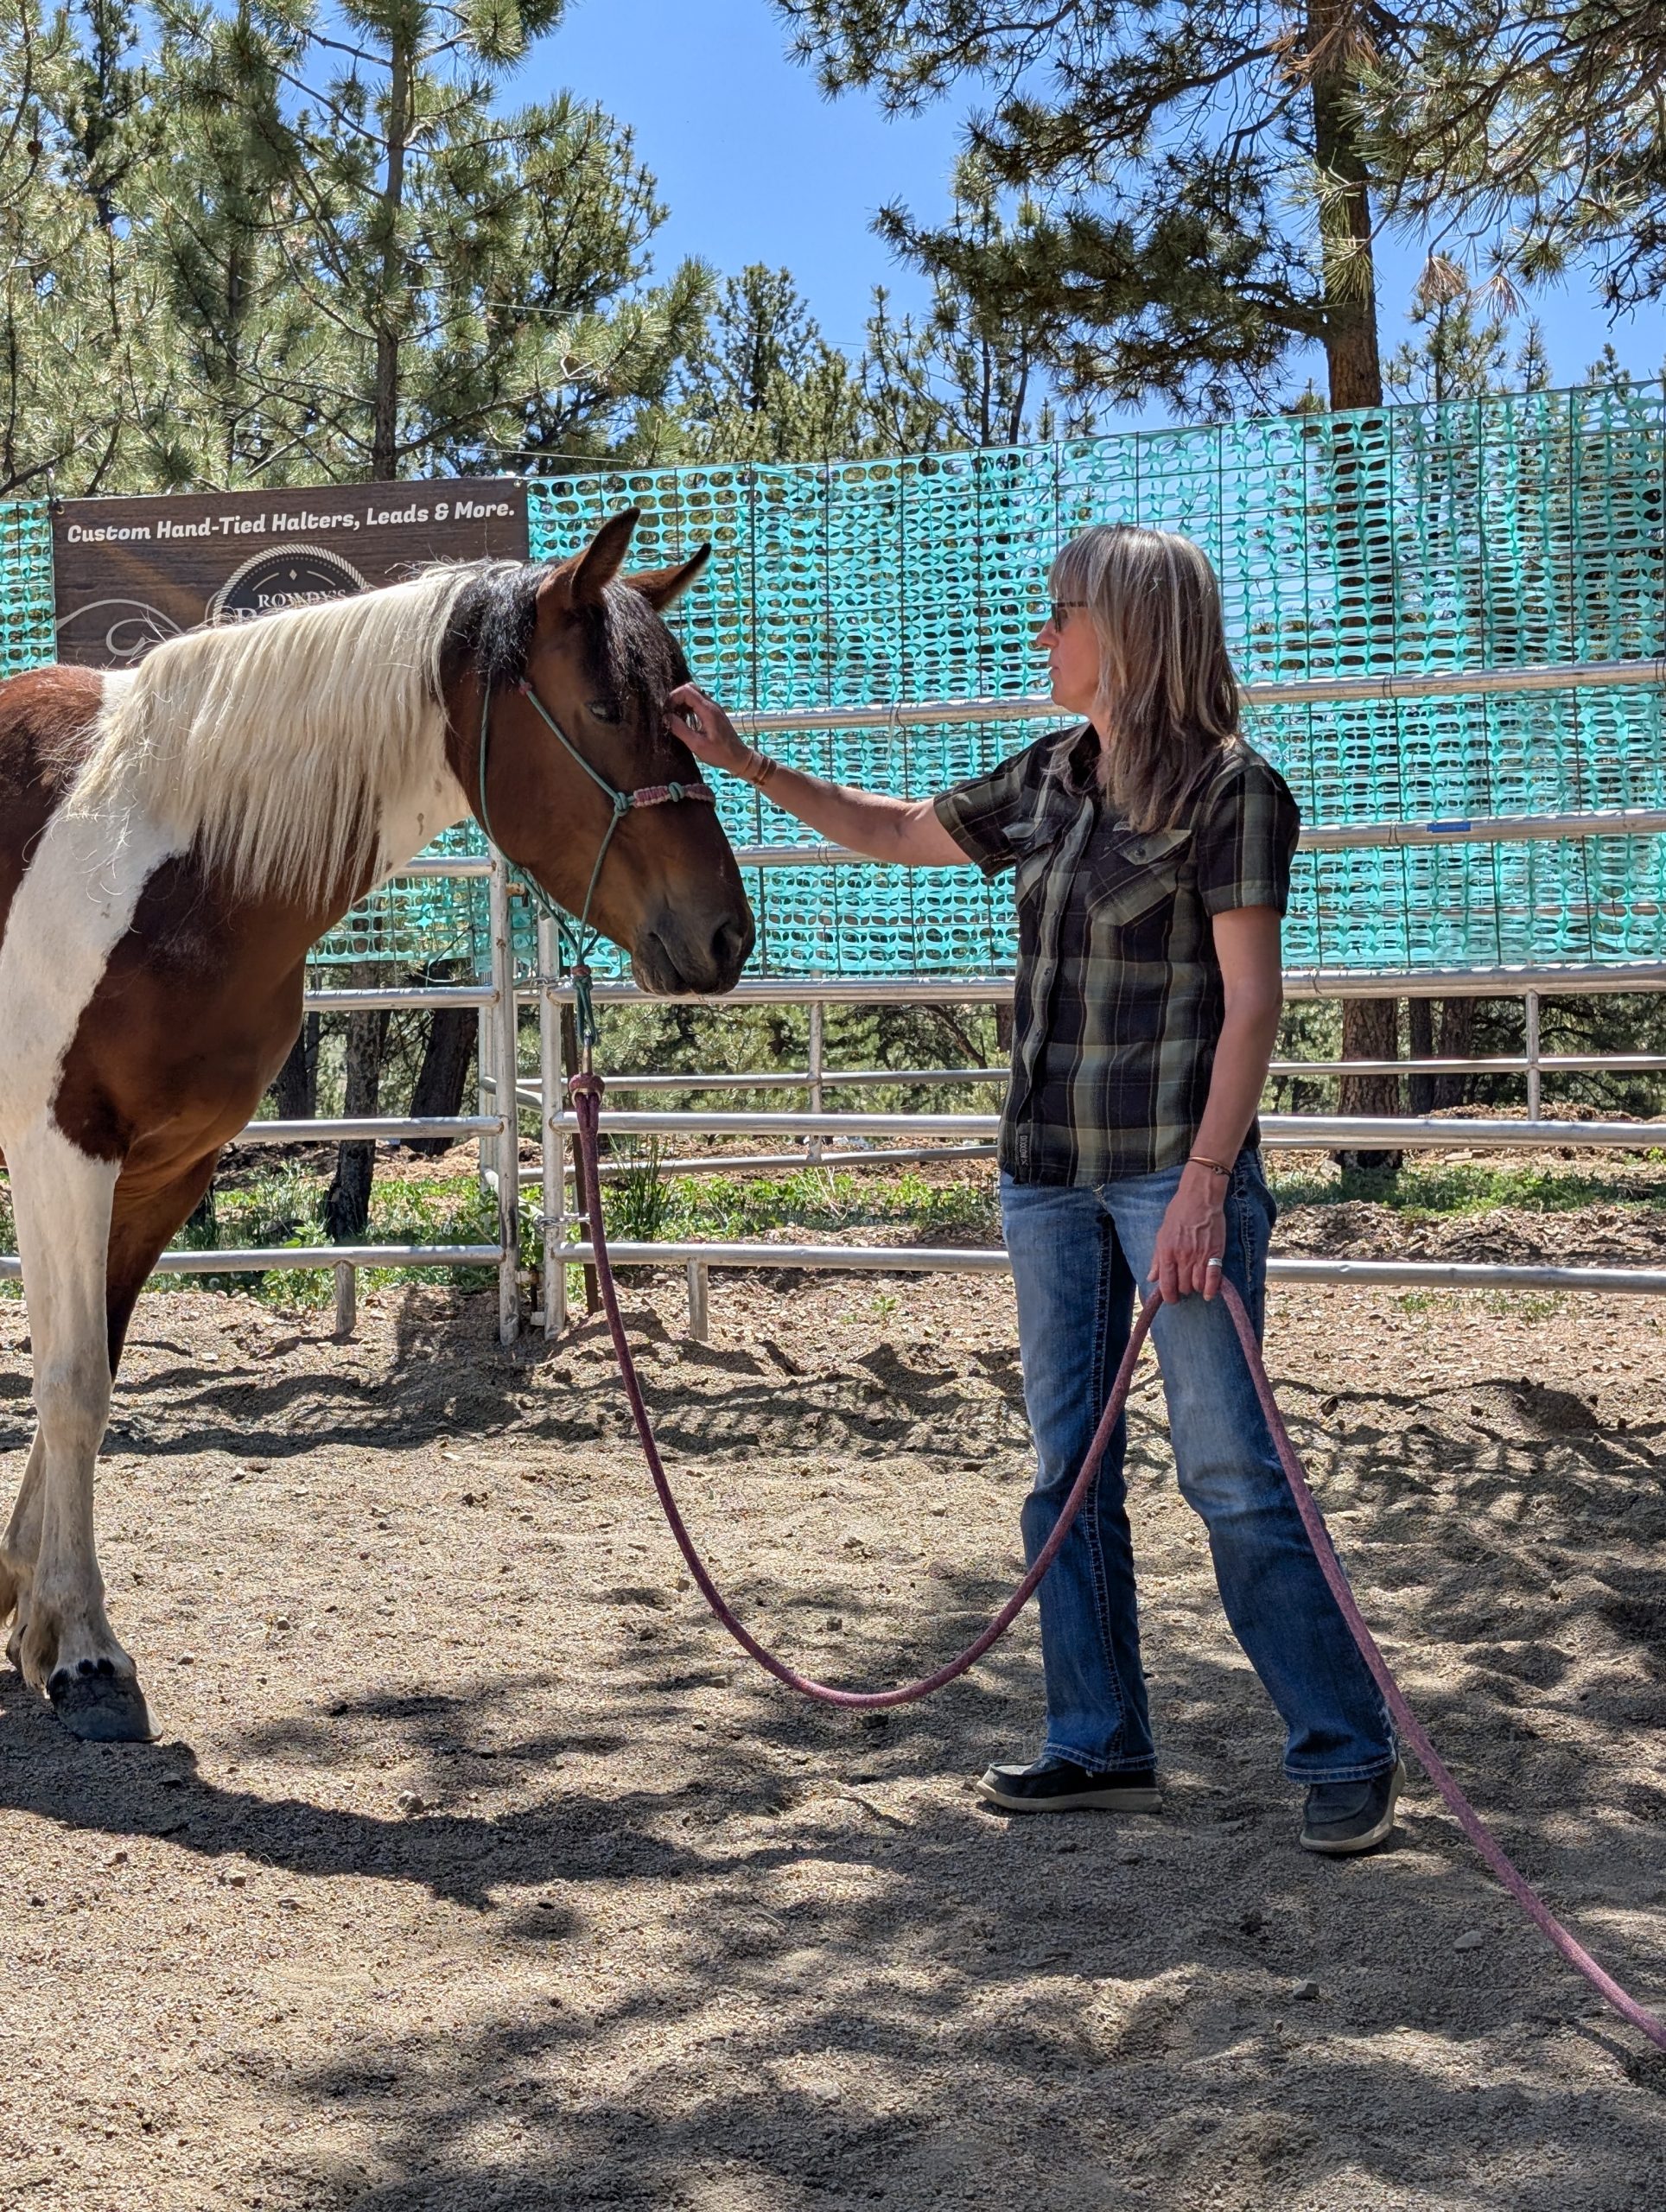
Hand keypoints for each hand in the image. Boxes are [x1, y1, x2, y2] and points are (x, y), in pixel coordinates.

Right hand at [667, 683, 752, 778]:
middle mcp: (712, 705)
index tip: (667, 710)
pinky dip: (689, 706)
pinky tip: (685, 720)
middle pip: (691, 688)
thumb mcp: (697, 745)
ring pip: (695, 694)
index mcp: (708, 710)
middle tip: (670, 712)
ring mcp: (714, 708)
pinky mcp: (714, 713)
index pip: (687, 691)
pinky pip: (699, 702)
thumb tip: (666, 717)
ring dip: (683, 702)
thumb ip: (680, 729)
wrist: (738, 757)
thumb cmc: (719, 753)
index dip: (674, 697)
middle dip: (677, 697)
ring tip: (675, 716)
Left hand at [1150, 1163, 1227, 1302]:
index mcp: (1167, 1252)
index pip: (1166, 1284)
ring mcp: (1200, 1257)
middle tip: (1184, 1285)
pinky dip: (1212, 1289)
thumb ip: (1157, 1258)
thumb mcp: (1161, 1234)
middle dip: (1183, 1290)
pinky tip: (1209, 1293)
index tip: (1171, 1299)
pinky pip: (1214, 1279)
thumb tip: (1151, 1278)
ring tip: (1195, 1283)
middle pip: (1183, 1287)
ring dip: (1196, 1288)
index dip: (1168, 1296)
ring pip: (1197, 1285)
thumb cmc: (1178, 1213)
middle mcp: (1183, 1257)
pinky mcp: (1216, 1254)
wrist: (1199, 1199)